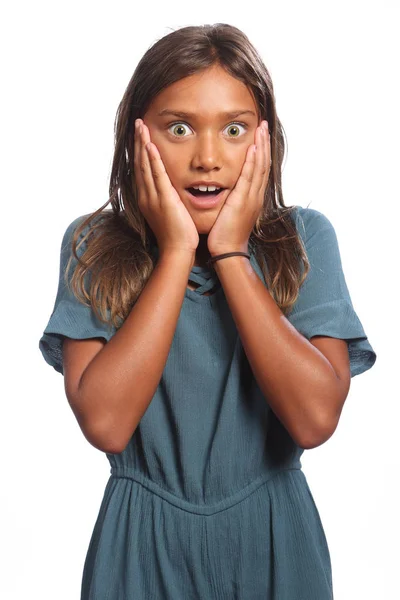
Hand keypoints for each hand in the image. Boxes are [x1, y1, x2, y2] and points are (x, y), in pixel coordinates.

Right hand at [134, 119, 198, 255]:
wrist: (177, 251)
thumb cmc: (178, 236)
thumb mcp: (171, 213)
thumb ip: (169, 199)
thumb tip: (171, 191)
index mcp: (148, 198)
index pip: (142, 169)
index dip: (140, 151)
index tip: (139, 135)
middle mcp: (146, 196)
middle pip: (140, 163)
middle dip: (138, 142)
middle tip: (137, 123)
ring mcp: (153, 197)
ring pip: (145, 165)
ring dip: (143, 144)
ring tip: (141, 126)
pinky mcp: (163, 200)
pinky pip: (157, 175)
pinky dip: (153, 159)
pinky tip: (151, 145)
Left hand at [207, 120, 270, 255]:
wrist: (227, 251)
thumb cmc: (226, 235)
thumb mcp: (231, 212)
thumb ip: (232, 199)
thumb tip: (228, 190)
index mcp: (253, 197)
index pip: (259, 169)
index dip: (261, 151)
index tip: (259, 135)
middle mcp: (256, 195)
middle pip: (263, 164)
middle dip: (264, 143)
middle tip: (263, 125)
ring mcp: (251, 198)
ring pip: (259, 167)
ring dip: (260, 146)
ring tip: (261, 129)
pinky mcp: (243, 201)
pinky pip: (249, 177)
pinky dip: (252, 162)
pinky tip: (253, 148)